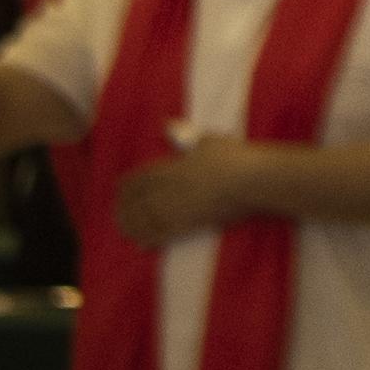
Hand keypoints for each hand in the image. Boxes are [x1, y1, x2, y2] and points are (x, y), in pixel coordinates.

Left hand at [112, 137, 248, 247]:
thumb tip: (165, 124)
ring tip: (125, 230)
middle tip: (117, 214)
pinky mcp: (192, 225)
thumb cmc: (232, 157)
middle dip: (124, 209)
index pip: (137, 180)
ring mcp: (178, 210)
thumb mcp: (206, 140)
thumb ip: (183, 135)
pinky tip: (143, 245)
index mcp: (169, 169)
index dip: (125, 186)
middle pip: (136, 204)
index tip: (118, 190)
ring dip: (132, 227)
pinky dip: (151, 240)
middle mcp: (168, 192)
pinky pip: (164, 236)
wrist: (252, 182)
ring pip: (146, 222)